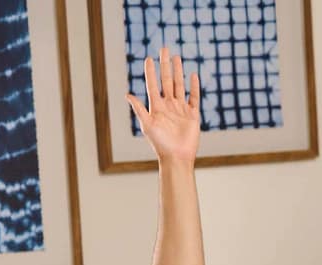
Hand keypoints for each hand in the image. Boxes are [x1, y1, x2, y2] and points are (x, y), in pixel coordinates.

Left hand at [126, 46, 200, 162]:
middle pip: (167, 81)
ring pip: (180, 86)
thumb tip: (127, 94)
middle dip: (165, 65)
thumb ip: (139, 109)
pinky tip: (193, 76)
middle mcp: (169, 106)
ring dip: (178, 72)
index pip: (153, 84)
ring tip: (177, 57)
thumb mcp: (147, 125)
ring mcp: (181, 110)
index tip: (149, 59)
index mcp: (157, 107)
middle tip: (164, 49)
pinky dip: (194, 87)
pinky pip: (194, 98)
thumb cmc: (160, 144)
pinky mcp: (193, 116)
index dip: (151, 71)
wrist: (177, 158)